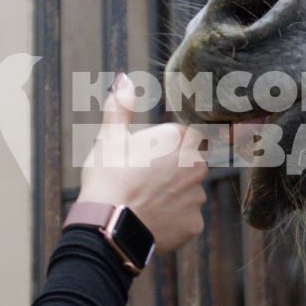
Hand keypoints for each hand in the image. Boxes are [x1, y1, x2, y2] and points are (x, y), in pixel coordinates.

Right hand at [76, 73, 208, 253]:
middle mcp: (196, 166)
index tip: (150, 155)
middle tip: (143, 180)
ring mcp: (197, 197)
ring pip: (188, 193)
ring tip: (144, 202)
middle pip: (190, 163)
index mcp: (179, 140)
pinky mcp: (194, 224)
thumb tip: (123, 79)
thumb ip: (120, 108)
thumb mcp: (109, 138)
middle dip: (172, 170)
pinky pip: (186, 219)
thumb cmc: (108, 178)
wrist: (108, 226)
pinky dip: (172, 220)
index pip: (187, 134)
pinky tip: (151, 220)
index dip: (168, 144)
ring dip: (173, 196)